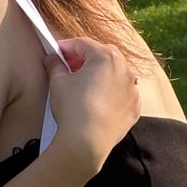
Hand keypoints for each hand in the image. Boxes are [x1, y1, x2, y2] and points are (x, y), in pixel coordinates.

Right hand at [44, 35, 140, 175]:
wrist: (87, 142)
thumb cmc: (73, 108)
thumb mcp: (58, 82)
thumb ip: (55, 65)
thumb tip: (51, 59)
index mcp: (106, 56)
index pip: (82, 44)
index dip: (66, 48)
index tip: (56, 54)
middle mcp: (124, 69)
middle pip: (102, 56)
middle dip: (85, 60)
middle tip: (69, 69)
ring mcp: (133, 89)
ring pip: (115, 75)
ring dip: (101, 76)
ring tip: (84, 87)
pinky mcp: (134, 107)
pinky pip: (122, 94)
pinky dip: (111, 94)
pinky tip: (97, 103)